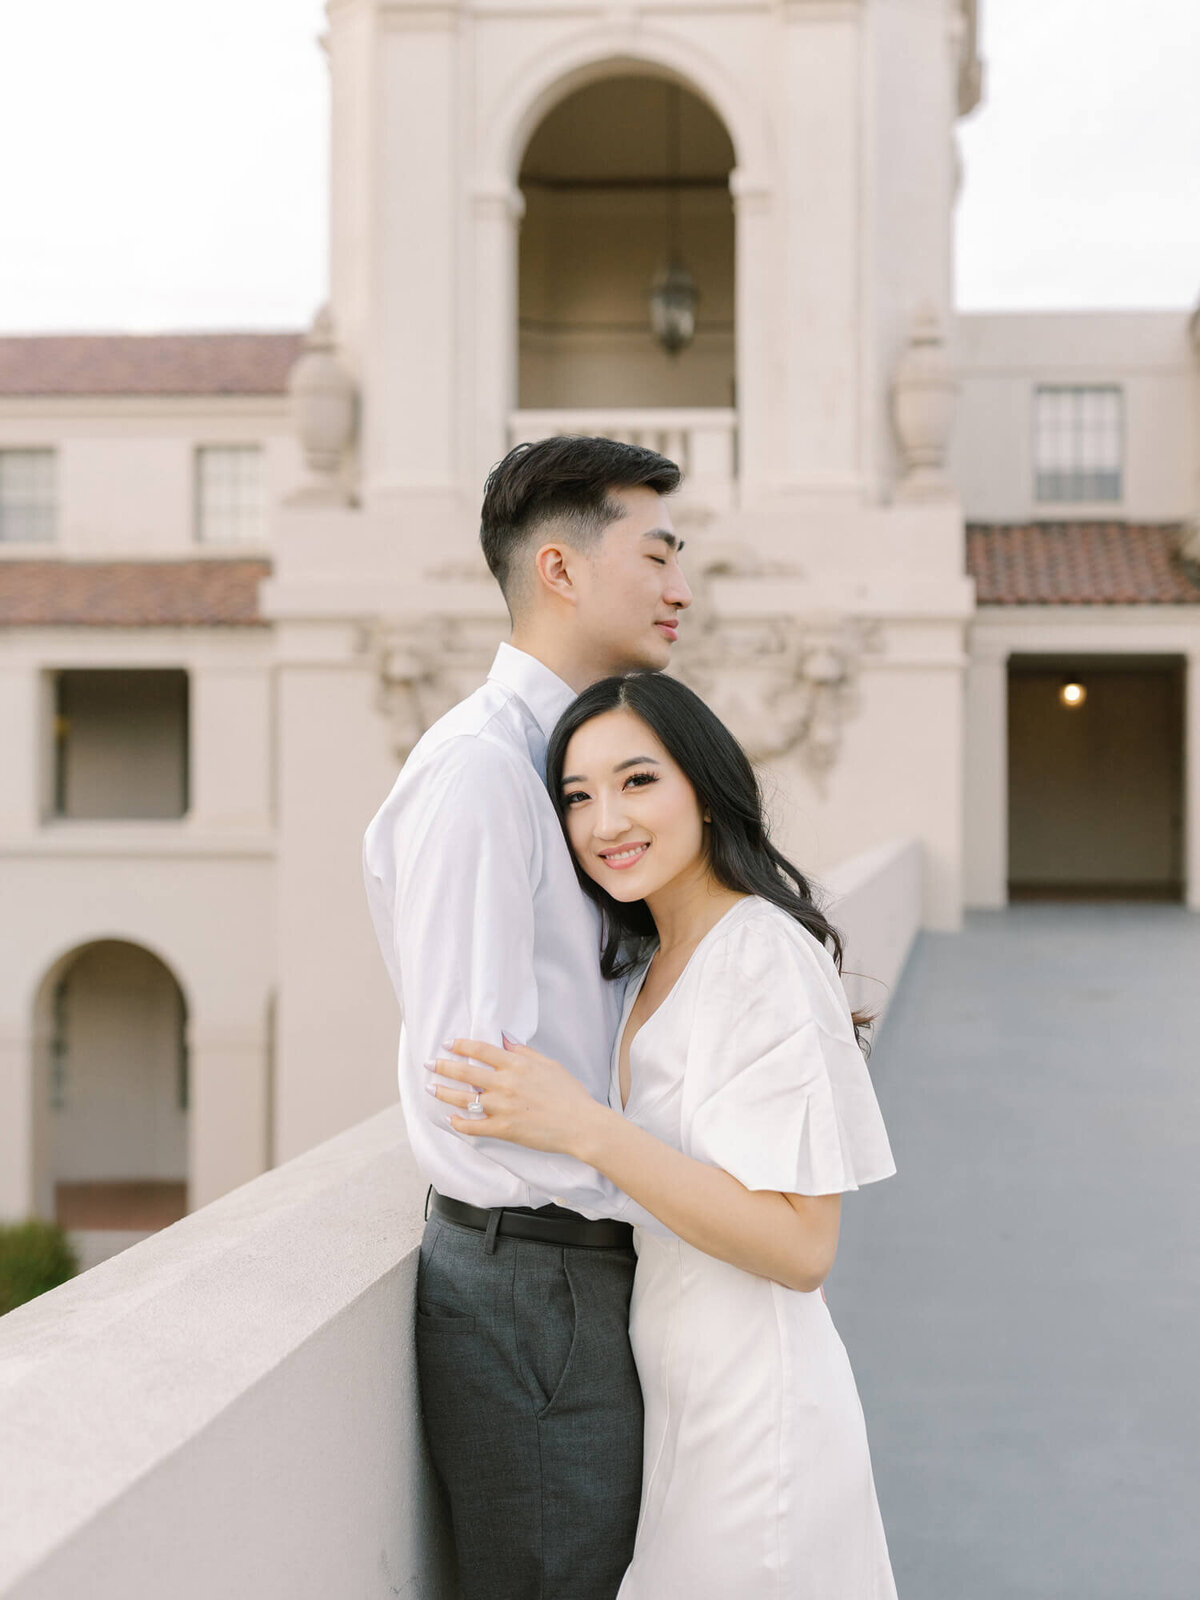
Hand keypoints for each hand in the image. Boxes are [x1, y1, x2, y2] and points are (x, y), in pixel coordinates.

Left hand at [426, 1037, 606, 1156]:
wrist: (581, 1124)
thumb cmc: (569, 1094)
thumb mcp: (549, 1064)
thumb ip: (523, 1052)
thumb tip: (505, 1039)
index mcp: (516, 1065)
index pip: (481, 1050)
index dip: (461, 1046)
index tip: (448, 1044)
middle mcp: (505, 1083)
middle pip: (465, 1072)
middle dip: (443, 1066)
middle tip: (430, 1063)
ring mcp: (502, 1107)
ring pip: (463, 1099)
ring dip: (444, 1092)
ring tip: (431, 1088)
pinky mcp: (503, 1129)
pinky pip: (473, 1127)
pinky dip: (459, 1123)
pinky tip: (451, 1119)